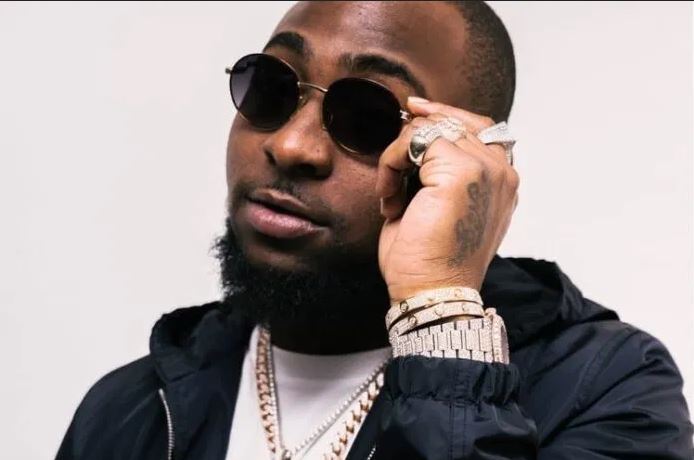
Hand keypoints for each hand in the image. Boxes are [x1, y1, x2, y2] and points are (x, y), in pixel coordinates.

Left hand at [376, 98, 518, 301]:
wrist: (430, 291)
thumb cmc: (429, 260)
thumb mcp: (440, 208)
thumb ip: (442, 171)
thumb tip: (418, 134)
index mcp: (501, 182)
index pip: (478, 127)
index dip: (444, 114)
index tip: (414, 110)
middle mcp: (501, 172)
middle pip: (453, 121)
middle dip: (412, 139)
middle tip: (392, 169)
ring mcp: (486, 169)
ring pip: (430, 128)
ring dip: (399, 157)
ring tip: (392, 195)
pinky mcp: (462, 171)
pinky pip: (415, 139)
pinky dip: (392, 163)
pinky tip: (390, 196)